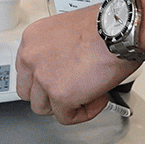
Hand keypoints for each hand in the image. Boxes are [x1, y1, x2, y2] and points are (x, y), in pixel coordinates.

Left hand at [15, 5, 138, 124]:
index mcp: (32, 39)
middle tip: (72, 91)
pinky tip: (98, 98)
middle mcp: (31, 58)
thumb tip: (63, 68)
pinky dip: (84, 113)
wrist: (119, 31)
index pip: (25, 71)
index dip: (43, 80)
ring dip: (65, 106)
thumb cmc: (104, 26)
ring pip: (43, 108)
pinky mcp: (60, 95)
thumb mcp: (67, 31)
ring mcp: (43, 78)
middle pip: (29, 92)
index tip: (57, 81)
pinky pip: (66, 117)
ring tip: (88, 94)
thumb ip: (57, 52)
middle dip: (50, 96)